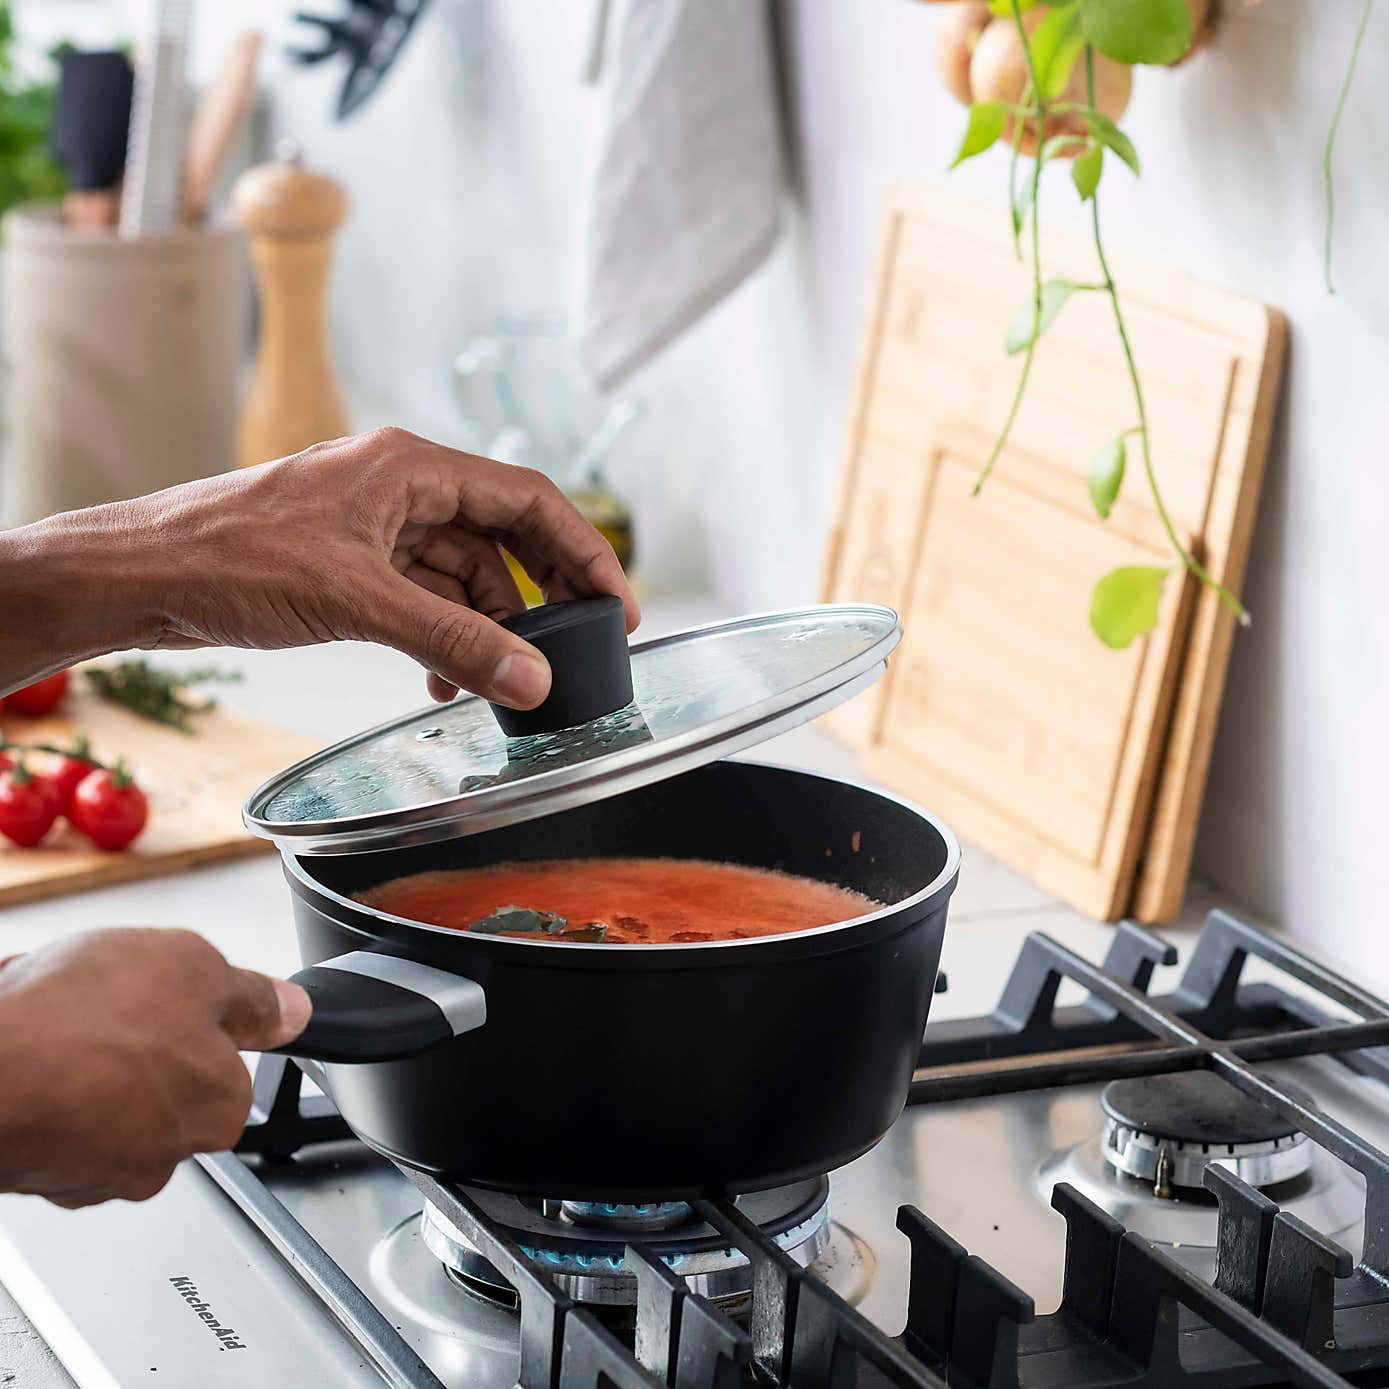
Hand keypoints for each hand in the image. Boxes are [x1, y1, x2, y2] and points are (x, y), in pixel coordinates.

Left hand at [0, 429, 638, 705]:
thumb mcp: (360, 600)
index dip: (582, 553)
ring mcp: (376, 526)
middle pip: (504, 536)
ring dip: (487, 628)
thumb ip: (454, 642)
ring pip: (464, 575)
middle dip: (543, 593)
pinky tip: (443, 678)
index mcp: (411, 466)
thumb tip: (533, 680)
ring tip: (498, 680)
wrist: (143, 577)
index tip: (615, 607)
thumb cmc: (232, 556)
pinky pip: (424, 598)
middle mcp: (401, 487)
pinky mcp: (352, 563)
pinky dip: (445, 637)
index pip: (528, 500)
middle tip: (580, 645)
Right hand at [0, 929, 309, 1207]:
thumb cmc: (81, 1024)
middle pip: (160, 1076)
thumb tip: (291, 1010)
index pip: (227, 1062)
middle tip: (101, 996)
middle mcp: (162, 1154)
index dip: (194, 1014)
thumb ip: (251, 995)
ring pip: (98, 1090)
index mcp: (218, 1107)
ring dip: (76, 1047)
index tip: (168, 994)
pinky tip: (20, 1037)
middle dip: (130, 1030)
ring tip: (48, 1011)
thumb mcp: (196, 969)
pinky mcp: (34, 1170)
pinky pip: (46, 1105)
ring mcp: (93, 1169)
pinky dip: (34, 1069)